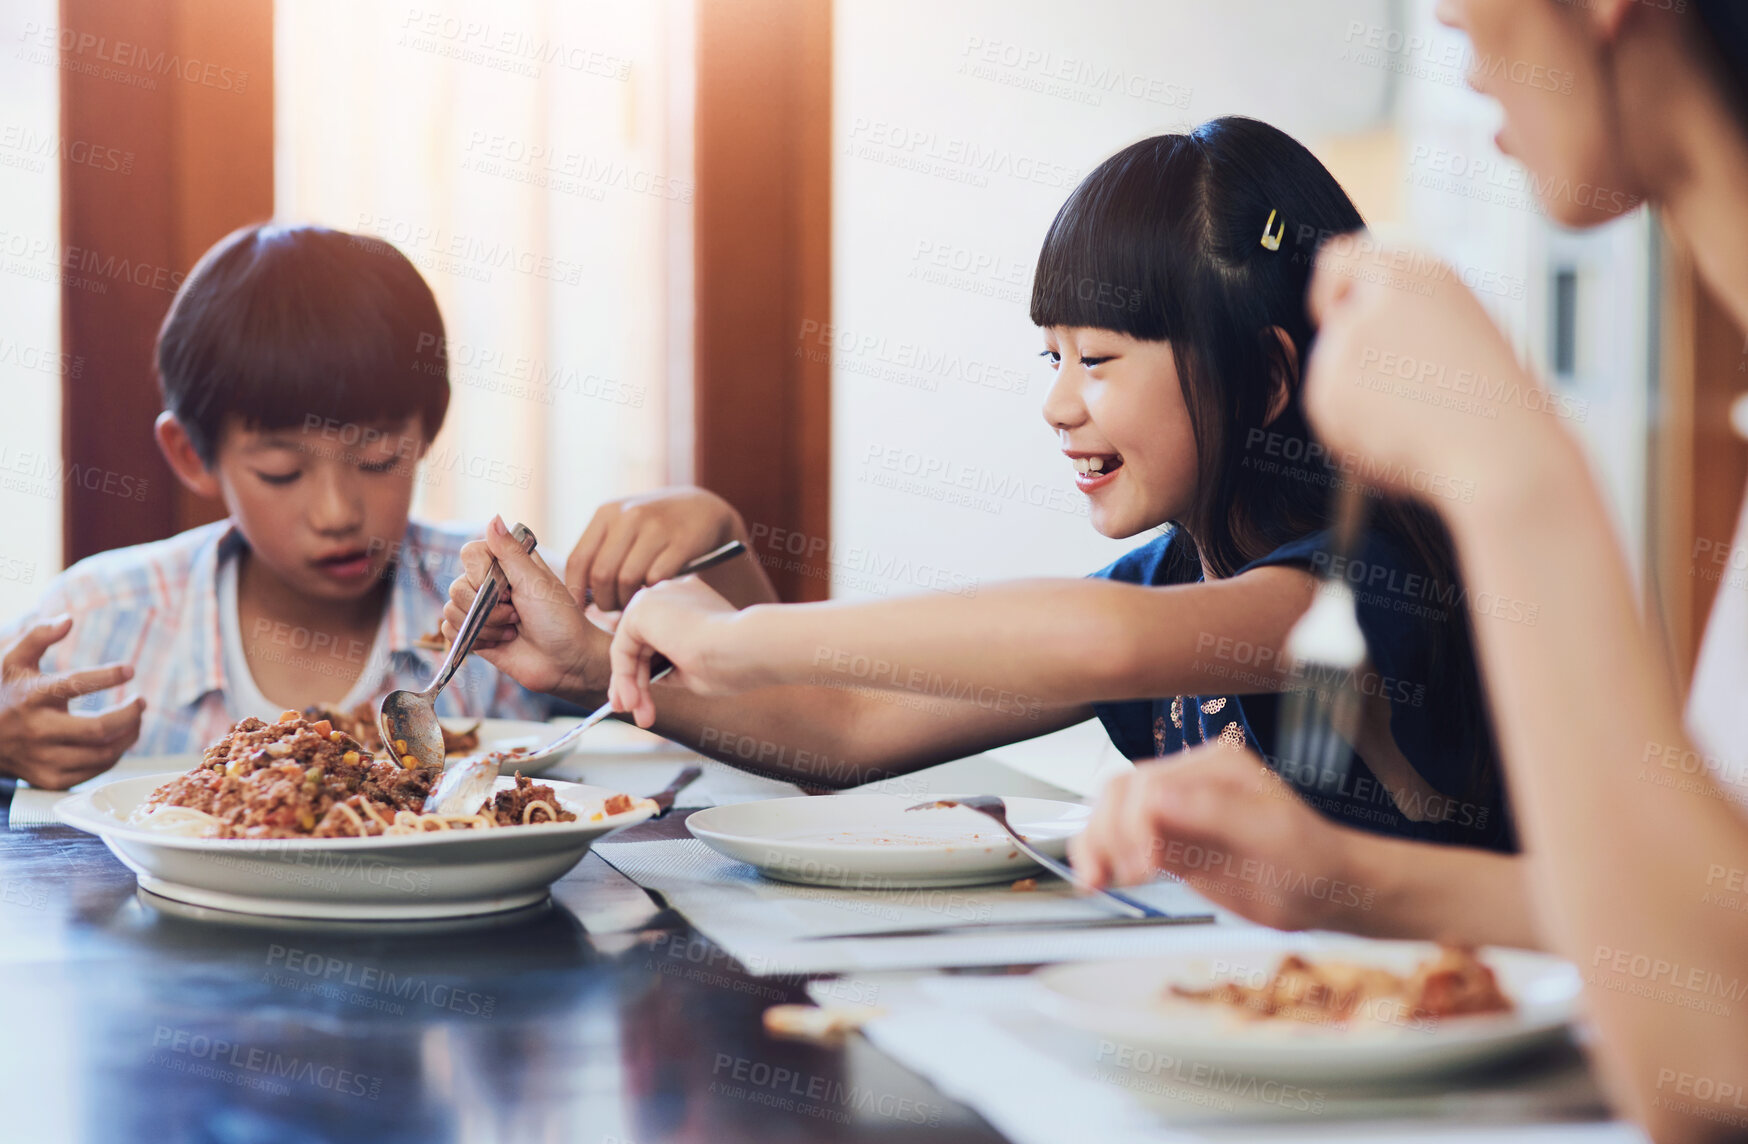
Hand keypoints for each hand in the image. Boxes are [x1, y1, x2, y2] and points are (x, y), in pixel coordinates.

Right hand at [0, 616, 144, 788]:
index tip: (129, 669)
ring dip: (129, 735)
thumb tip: (68, 619)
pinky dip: (115, 754)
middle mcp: (37, 731)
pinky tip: (120, 738)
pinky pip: (95, 771)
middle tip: (141, 701)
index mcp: (31, 698)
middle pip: (98, 730)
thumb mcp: (13, 661)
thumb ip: (38, 635)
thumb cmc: (5, 694)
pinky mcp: (51, 779)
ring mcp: (44, 759)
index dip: (106, 676)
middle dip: (129, 715)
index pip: (74, 685)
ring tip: (135, 718)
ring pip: (102, 754)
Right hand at [443, 516, 605, 698]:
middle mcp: (490, 584)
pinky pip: (450, 632)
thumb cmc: (560, 619)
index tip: (506, 587)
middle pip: (457, 586)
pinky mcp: (476, 635)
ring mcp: (481, 610)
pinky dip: (475, 640)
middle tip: (516, 614)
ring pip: (452, 611)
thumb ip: (510, 552)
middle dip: (487, 607)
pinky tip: (501, 642)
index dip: (480, 572)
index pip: (469, 553)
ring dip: (485, 626)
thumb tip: (494, 517)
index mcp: (507, 564)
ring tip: (513, 630)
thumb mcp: (535, 581)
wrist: (568, 662)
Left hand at [565, 487, 748, 611]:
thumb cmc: (653, 526)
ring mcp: (657, 527)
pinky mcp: (682, 541)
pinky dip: (652, 593)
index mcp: (607, 513)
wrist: (701, 509)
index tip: (580, 609)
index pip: (579, 560)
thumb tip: (577, 592)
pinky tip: (654, 594)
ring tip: (631, 604)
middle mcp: (629, 516)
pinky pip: (656, 579)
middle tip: (612, 609)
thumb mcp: (623, 524)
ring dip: (628, 601)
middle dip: (604, 601)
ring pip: (628, 580)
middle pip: (602, 574)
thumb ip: (600, 549)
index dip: (576, 591)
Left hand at [607, 577, 753, 727]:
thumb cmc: (736, 662)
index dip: (647, 671)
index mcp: (691, 602)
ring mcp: (658, 597)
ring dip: (629, 684)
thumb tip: (648, 678)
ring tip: (635, 712)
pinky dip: (625, 676)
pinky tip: (634, 698)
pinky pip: (623, 648)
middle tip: (632, 710)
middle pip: (640, 642)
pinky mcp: (643, 607)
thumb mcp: (698, 668)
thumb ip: (672, 666)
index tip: (641, 700)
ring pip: (631, 647)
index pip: (659, 636)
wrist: (749, 647)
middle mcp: (672, 594)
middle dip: (633, 680)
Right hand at [1068, 744, 1366, 931]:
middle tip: (1119, 875)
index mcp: (1213, 766)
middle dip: (1109, 834)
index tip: (1147, 864)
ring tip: (1097, 881)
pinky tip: (1097, 878)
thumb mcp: (1270, 833)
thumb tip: (1157, 794)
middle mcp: (1188, 780)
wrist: (1327, 893)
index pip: (1148, 782)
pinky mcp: (1168, 841)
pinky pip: (1120, 840)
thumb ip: (1213, 809)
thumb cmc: (1311, 861)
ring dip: (1094, 845)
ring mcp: (1175, 811)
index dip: (1136, 823)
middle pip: (1120, 793)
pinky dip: (1100, 857)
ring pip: (1110, 814)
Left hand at [1303, 234, 1565, 507]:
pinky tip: (1400, 437)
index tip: (1336, 316)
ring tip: (1417, 418)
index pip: (1339, 258)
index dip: (1333, 291)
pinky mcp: (1328, 388)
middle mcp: (1376, 297)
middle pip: (1334, 326)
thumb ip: (1404, 313)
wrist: (1502, 452)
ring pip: (1331, 374)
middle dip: (1357, 360)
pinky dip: (1353, 432)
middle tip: (1406, 391)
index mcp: (1419, 272)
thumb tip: (1350, 316)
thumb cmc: (1495, 401)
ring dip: (1361, 400)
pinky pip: (1328, 414)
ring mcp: (1346, 342)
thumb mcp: (1460, 328)